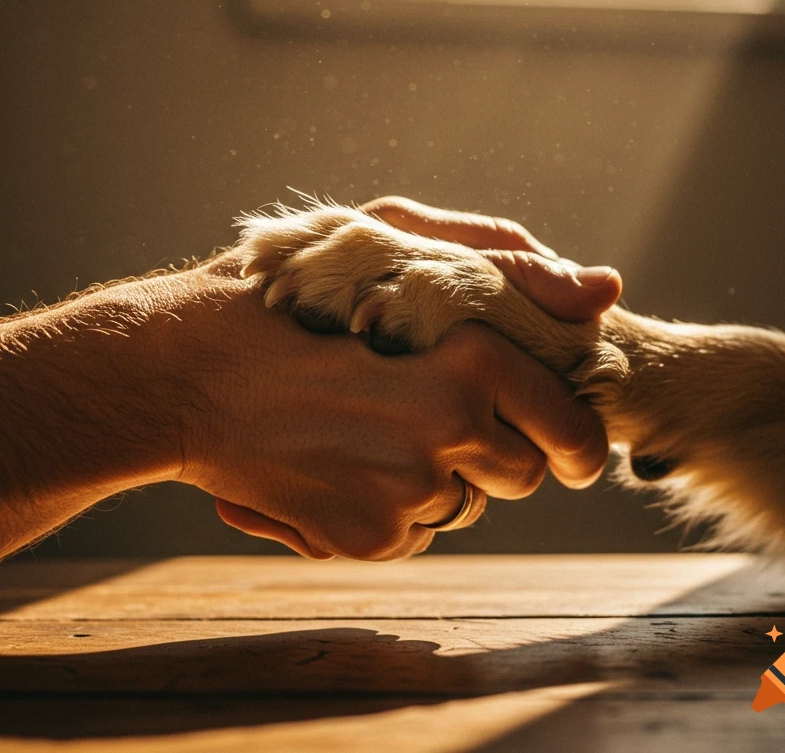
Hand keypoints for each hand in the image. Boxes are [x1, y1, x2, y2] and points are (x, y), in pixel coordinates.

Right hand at [169, 199, 620, 560]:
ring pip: (466, 505)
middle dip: (500, 448)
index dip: (574, 433)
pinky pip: (414, 531)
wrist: (181, 375)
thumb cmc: (285, 296)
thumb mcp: (387, 243)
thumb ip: (500, 262)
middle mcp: (444, 438)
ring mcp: (401, 498)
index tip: (566, 439)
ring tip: (377, 424)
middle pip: (524, 474)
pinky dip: (395, 503)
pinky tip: (345, 458)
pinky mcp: (360, 541)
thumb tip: (603, 290)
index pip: (569, 423)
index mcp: (464, 364)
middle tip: (443, 410)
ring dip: (442, 474)